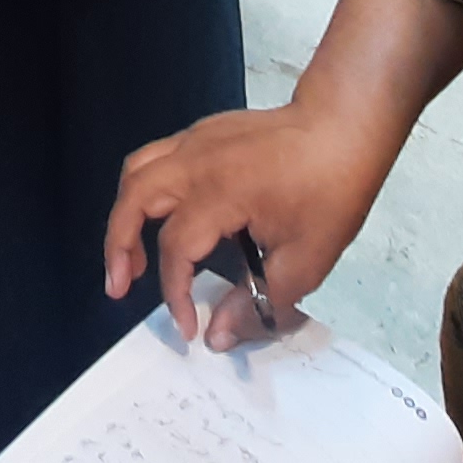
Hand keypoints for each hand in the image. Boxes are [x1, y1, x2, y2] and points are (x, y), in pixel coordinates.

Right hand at [103, 103, 383, 351]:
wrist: (344, 125)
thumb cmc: (330, 192)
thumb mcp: (305, 260)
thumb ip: (257, 303)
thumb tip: (216, 337)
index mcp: (219, 194)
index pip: (176, 249)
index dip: (175, 294)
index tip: (190, 328)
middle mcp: (194, 162)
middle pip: (134, 199)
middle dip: (118, 247)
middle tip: (120, 287)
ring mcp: (195, 140)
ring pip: (137, 171)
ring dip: (125, 215)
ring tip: (130, 255)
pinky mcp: (203, 131)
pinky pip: (157, 158)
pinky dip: (146, 191)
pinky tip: (165, 217)